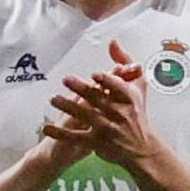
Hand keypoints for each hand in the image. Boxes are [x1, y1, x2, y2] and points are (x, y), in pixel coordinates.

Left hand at [43, 41, 157, 168]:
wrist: (142, 148)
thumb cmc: (137, 113)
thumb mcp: (138, 87)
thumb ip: (125, 62)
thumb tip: (113, 42)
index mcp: (128, 98)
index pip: (118, 88)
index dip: (107, 81)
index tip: (95, 75)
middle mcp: (118, 113)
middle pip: (97, 99)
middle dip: (81, 89)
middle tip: (66, 80)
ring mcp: (106, 128)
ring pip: (84, 115)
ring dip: (67, 106)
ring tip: (54, 99)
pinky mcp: (96, 142)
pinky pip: (75, 137)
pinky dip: (60, 133)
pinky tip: (47, 128)